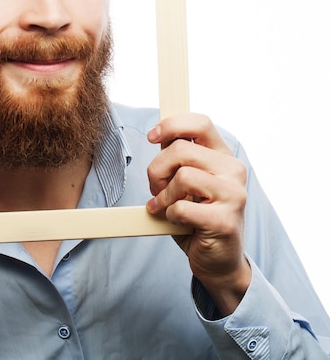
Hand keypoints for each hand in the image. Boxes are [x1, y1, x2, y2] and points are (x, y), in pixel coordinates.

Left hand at [145, 113, 250, 314]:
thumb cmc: (197, 217)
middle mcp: (233, 171)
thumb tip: (158, 135)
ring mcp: (233, 195)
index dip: (172, 125)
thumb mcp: (185, 182)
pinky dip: (170, 215)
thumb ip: (176, 159)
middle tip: (155, 187)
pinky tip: (177, 222)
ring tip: (166, 206)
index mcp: (223, 156)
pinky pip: (182, 207)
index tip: (152, 136)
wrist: (219, 261)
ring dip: (164, 195)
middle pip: (181, 149)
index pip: (200, 123)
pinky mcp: (225, 220)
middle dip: (157, 169)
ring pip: (182, 176)